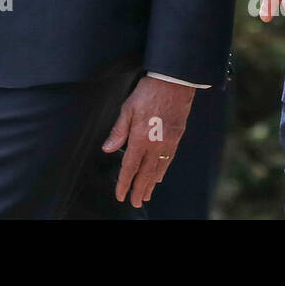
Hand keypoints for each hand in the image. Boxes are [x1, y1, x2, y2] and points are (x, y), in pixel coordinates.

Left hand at [102, 76, 194, 208]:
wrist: (175, 82)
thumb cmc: (148, 92)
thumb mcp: (128, 108)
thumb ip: (118, 130)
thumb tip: (107, 149)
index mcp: (140, 138)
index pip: (130, 167)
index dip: (124, 183)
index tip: (120, 195)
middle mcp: (155, 145)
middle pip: (145, 174)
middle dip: (138, 190)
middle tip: (134, 202)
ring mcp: (168, 143)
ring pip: (158, 170)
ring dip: (150, 185)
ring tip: (145, 195)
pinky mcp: (176, 138)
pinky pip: (168, 161)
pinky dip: (162, 172)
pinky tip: (158, 177)